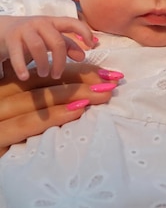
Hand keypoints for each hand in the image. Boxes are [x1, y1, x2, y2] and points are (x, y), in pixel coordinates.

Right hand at [0, 15, 95, 79]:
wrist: (2, 29)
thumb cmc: (32, 36)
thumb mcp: (50, 38)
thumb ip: (68, 45)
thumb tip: (83, 56)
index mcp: (53, 22)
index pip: (72, 23)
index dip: (84, 32)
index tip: (93, 45)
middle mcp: (40, 23)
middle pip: (57, 41)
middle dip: (60, 60)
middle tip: (57, 74)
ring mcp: (25, 29)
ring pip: (38, 47)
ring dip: (43, 64)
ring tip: (44, 74)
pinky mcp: (11, 38)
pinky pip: (17, 54)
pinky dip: (22, 67)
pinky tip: (24, 77)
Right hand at [0, 60, 121, 156]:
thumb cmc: (2, 136)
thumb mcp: (18, 114)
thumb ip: (39, 102)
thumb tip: (80, 96)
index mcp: (7, 87)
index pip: (47, 74)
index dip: (78, 71)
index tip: (107, 72)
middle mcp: (0, 95)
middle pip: (46, 81)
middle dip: (82, 79)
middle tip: (113, 80)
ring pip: (39, 98)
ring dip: (75, 94)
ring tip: (104, 93)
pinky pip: (27, 123)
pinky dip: (53, 116)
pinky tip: (78, 112)